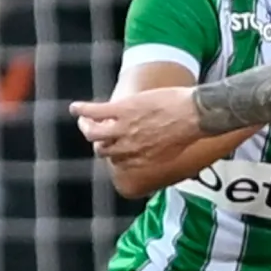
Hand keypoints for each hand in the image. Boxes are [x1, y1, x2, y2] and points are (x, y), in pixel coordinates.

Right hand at [70, 86, 201, 165]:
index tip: (115, 151)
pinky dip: (82, 110)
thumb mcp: (176, 150)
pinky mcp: (121, 111)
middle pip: (103, 150)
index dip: (115, 156)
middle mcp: (128, 148)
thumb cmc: (191, 131)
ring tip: (84, 121)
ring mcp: (123, 129)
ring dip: (86, 127)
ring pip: (93, 133)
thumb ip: (164, 155)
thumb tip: (171, 161)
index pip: (118, 163)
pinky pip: (94, 112)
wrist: (194, 115)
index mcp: (141, 160)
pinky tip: (75, 107)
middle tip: (98, 135)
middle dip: (100, 143)